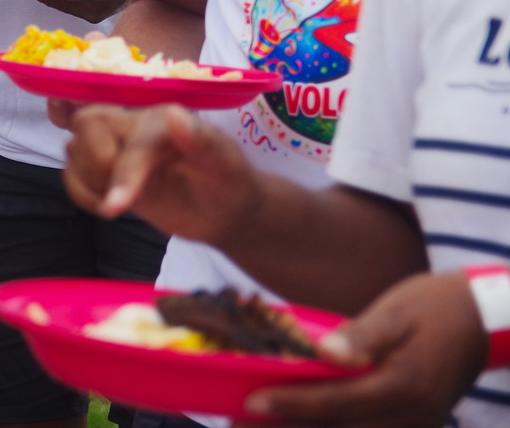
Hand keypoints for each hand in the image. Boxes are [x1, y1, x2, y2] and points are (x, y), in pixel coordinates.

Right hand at [63, 104, 262, 243]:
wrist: (225, 210)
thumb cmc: (229, 182)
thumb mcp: (226, 164)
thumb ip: (202, 140)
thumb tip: (175, 114)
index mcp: (159, 120)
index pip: (129, 140)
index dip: (123, 173)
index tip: (117, 207)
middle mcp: (132, 127)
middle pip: (86, 123)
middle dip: (94, 162)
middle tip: (119, 197)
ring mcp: (117, 149)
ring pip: (73, 148)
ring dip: (86, 180)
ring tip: (117, 204)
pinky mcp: (107, 172)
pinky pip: (72, 172)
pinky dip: (80, 192)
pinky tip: (107, 207)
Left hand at [244, 270, 485, 427]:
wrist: (483, 323)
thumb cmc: (435, 308)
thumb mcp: (398, 310)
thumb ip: (362, 335)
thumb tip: (325, 354)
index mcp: (404, 386)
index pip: (336, 403)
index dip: (291, 404)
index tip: (250, 402)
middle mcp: (410, 417)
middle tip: (239, 422)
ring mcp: (414, 427)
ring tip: (258, 425)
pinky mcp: (412, 426)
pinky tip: (298, 423)